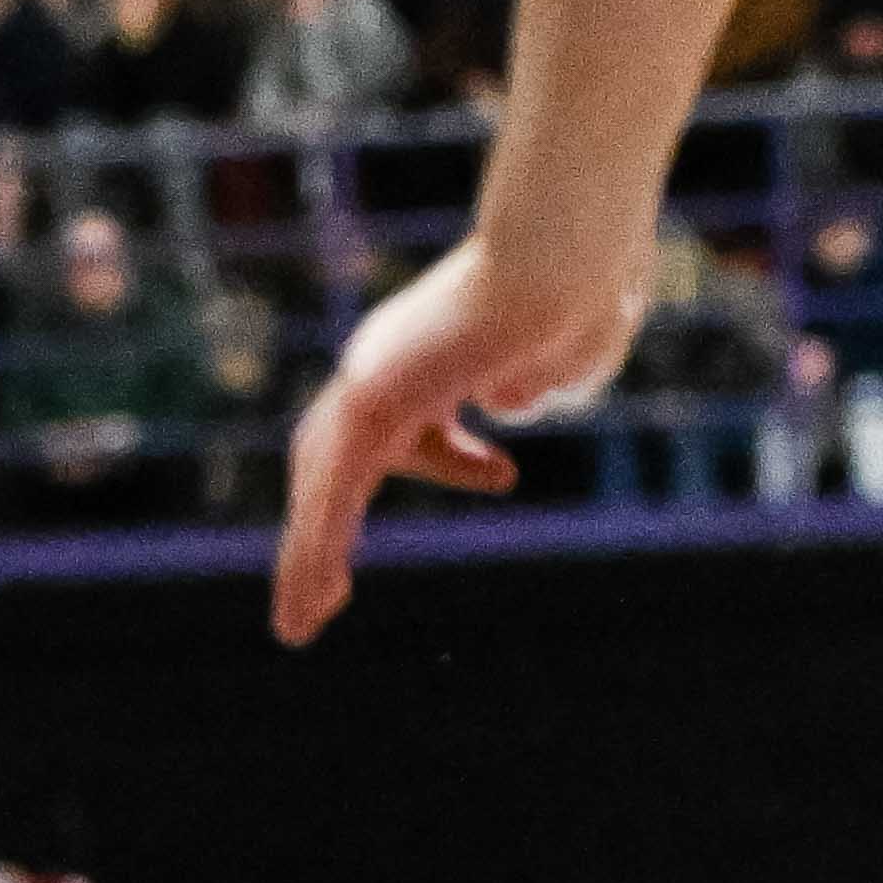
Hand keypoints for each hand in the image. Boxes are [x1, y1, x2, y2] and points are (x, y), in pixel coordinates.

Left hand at [270, 229, 637, 641]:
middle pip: (337, 455)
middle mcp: (383, 358)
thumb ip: (534, 371)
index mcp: (426, 344)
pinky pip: (334, 494)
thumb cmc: (585, 287)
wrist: (567, 255)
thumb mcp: (564, 342)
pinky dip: (318, 550)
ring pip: (321, 484)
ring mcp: (370, 378)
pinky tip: (313, 601)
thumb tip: (510, 391)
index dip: (448, 459)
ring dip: (306, 559)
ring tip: (297, 627)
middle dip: (327, 521)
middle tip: (327, 591)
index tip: (504, 478)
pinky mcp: (372, 406)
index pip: (410, 419)